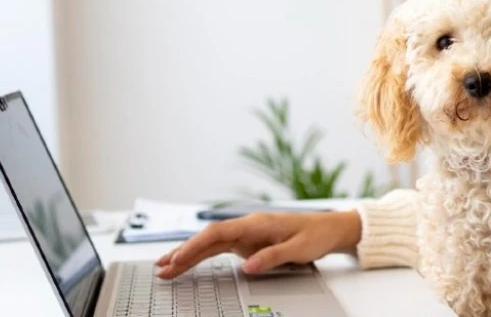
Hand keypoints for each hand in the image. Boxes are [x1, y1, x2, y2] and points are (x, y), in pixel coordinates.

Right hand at [154, 210, 361, 278]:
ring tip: (165, 268)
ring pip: (209, 243)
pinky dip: (202, 255)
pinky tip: (188, 263)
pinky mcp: (248, 241)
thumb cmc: (315, 235)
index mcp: (256, 223)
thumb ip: (272, 256)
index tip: (178, 259)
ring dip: (188, 255)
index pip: (217, 233)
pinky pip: (219, 248)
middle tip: (161, 267)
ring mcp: (246, 233)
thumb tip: (246, 266)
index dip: (194, 246)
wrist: (329, 228)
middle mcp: (246, 225)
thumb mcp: (298, 249)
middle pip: (207, 238)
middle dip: (183, 251)